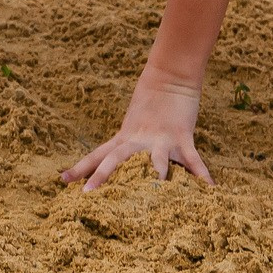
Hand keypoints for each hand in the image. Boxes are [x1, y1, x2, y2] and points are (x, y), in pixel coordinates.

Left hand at [61, 71, 208, 191]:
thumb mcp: (132, 125)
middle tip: (87, 194)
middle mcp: (138, 140)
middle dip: (102, 176)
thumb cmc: (150, 102)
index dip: (80, 167)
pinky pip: (193, 159)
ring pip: (154, 161)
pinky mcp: (182, 136)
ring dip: (153, 177)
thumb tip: (113, 162)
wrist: (170, 77)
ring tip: (152, 195)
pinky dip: (202, 175)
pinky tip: (209, 191)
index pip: (98, 154)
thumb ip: (123, 144)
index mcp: (125, 138)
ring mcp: (161, 139)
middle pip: (116, 159)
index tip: (62, 180)